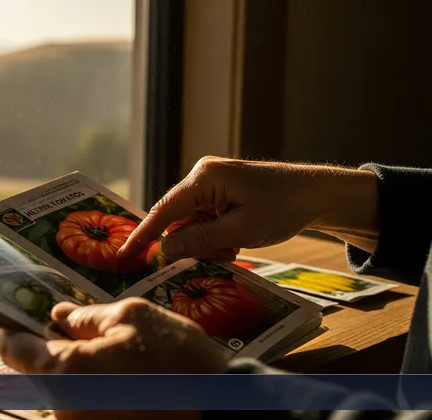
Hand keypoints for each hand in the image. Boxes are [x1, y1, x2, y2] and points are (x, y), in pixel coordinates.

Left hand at [0, 298, 227, 419]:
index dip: (9, 328)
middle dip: (54, 345)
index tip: (10, 315)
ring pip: (66, 387)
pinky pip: (86, 403)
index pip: (15, 350)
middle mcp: (64, 406)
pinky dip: (95, 385)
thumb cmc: (177, 362)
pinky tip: (125, 373)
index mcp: (64, 372)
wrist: (221, 410)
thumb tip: (59, 316)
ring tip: (115, 350)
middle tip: (77, 325)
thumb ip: (87, 317)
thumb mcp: (133, 318)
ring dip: (78, 367)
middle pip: (42, 370)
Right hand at [118, 156, 379, 260]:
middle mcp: (201, 177)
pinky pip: (204, 222)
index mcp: (203, 178)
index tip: (122, 256)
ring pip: (192, 225)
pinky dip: (216, 237)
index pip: (163, 211)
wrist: (316, 194)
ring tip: (234, 248)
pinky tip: (235, 242)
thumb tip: (163, 251)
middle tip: (218, 256)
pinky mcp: (219, 193)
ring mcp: (210, 184)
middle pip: (177, 221)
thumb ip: (199, 241)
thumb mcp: (240, 230)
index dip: (142, 236)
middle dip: (191, 245)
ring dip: (207, 244)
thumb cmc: (282, 207)